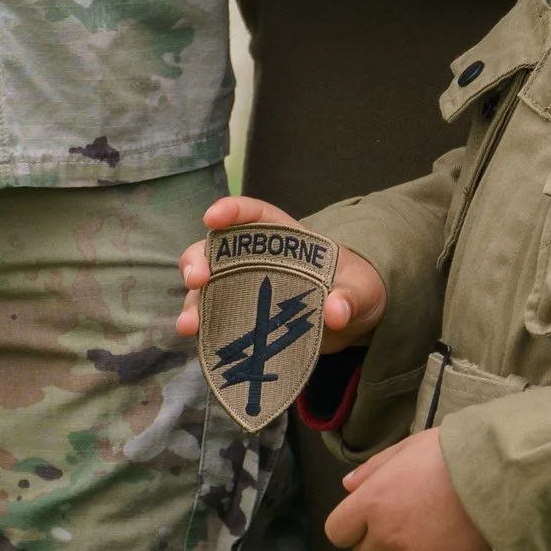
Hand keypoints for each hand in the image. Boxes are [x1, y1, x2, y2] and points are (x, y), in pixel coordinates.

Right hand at [176, 194, 384, 343]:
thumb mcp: (362, 290)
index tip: (211, 218)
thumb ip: (351, 296)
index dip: (231, 211)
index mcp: (285, 238)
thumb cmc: (356, 290)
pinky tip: (195, 339)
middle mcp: (256, 260)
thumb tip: (335, 311)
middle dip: (199, 259)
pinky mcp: (243, 320)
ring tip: (188, 324)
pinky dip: (202, 328)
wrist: (353, 323)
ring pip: (208, 288)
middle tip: (195, 279)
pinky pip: (215, 320)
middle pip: (217, 250)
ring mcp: (245, 290)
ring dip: (193, 302)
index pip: (253, 215)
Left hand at [326, 429, 493, 550]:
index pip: (337, 532)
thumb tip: (347, 486)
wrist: (497, 470)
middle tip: (410, 526)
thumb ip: (373, 469)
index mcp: (372, 502)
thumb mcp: (407, 448)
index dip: (353, 528)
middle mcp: (388, 535)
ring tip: (433, 542)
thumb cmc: (450, 453)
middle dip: (382, 546)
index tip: (372, 521)